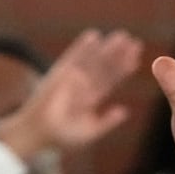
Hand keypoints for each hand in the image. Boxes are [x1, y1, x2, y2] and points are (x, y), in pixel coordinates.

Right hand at [0, 29, 143, 159]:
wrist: (38, 133)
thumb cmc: (60, 138)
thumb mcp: (88, 133)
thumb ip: (106, 123)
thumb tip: (124, 111)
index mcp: (91, 99)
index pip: (110, 80)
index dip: (123, 70)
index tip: (136, 60)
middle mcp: (83, 85)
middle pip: (105, 67)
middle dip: (119, 55)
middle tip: (135, 42)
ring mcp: (71, 78)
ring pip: (93, 60)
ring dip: (106, 48)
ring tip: (122, 36)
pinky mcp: (59, 74)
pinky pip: (72, 57)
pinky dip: (82, 47)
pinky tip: (93, 36)